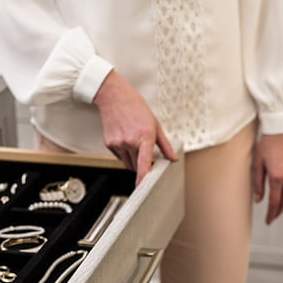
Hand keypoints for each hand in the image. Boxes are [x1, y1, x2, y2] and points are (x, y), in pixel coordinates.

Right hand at [93, 70, 177, 184]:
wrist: (113, 96)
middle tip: (143, 152)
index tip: (142, 186)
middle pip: (136, 167)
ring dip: (132, 160)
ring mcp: (118, 143)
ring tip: (134, 142)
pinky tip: (125, 139)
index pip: (144, 163)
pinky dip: (124, 153)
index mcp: (144, 136)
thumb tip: (173, 158)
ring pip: (127, 163)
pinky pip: (119, 157)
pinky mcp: (109, 144)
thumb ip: (165, 144)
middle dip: (141, 165)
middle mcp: (129, 142)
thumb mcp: (155, 124)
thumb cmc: (135, 107)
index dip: (143, 177)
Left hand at [252, 131, 282, 224]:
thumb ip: (258, 184)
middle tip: (273, 217)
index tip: (268, 220)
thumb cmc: (268, 141)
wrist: (282, 128)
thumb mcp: (258, 164)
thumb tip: (258, 199)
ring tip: (279, 208)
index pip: (275, 202)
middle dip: (278, 211)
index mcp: (277, 177)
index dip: (271, 214)